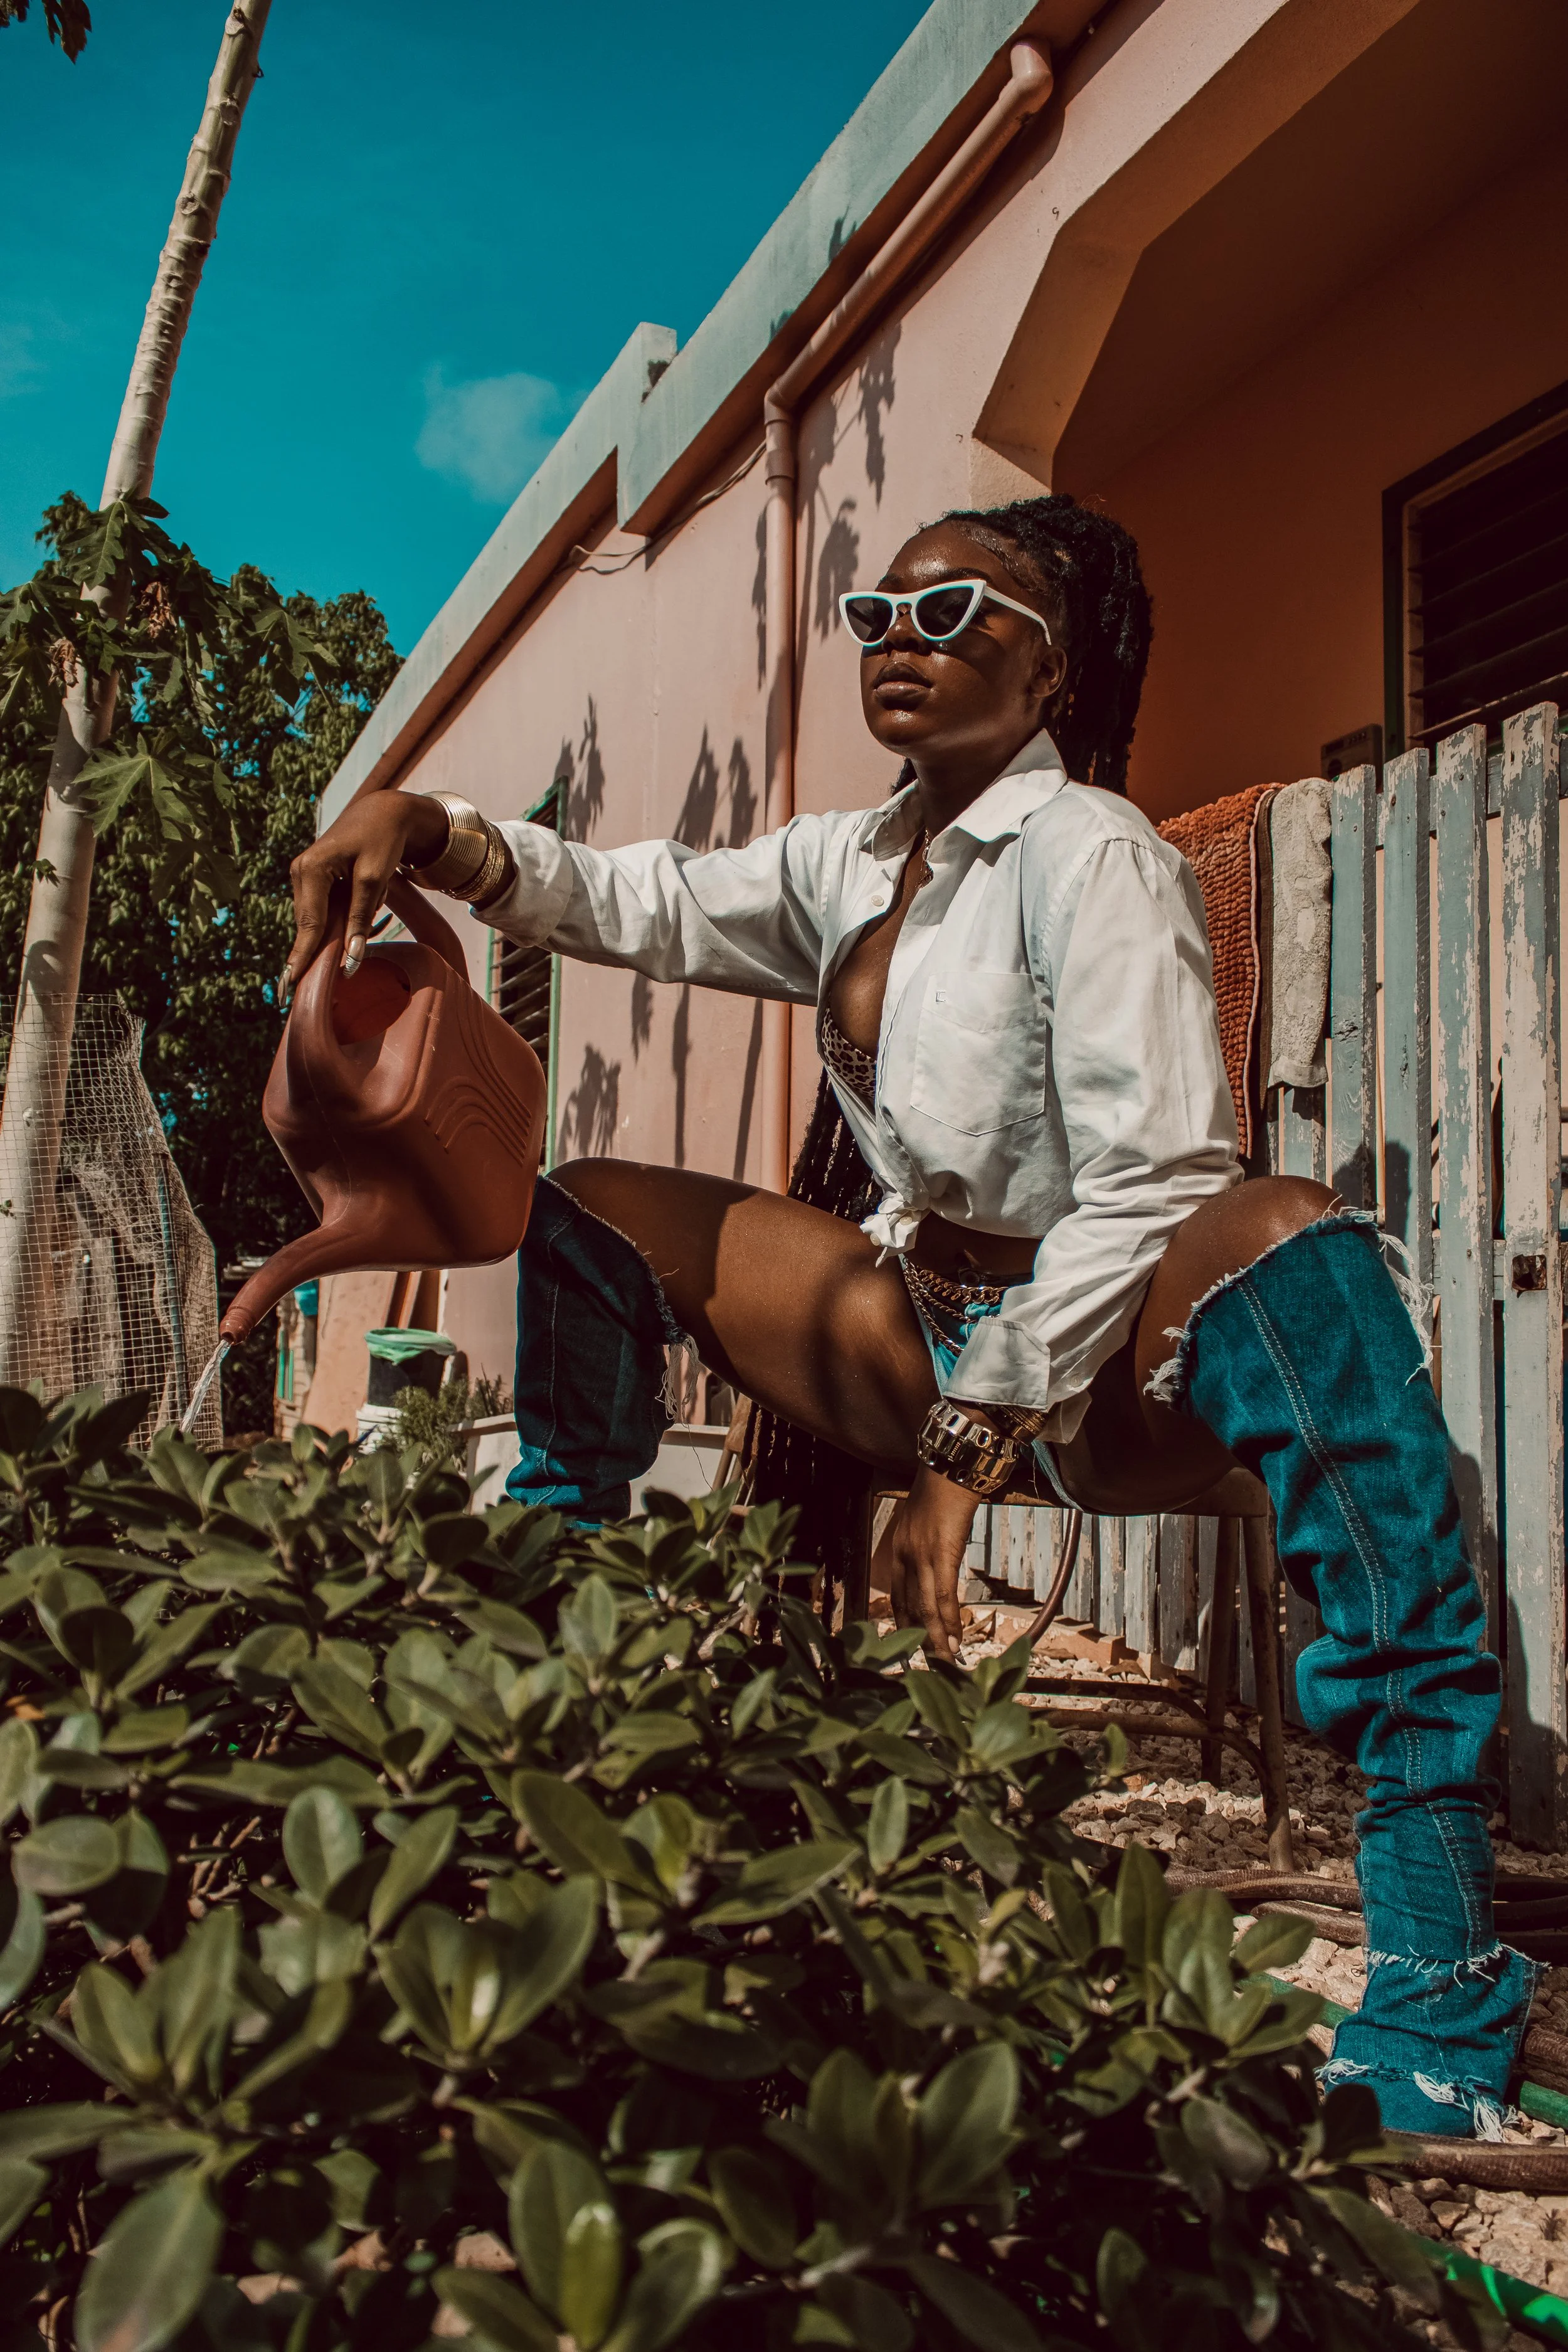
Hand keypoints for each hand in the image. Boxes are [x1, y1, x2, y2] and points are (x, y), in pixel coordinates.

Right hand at [283, 791, 448, 1002]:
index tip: (289, 987)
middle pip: (309, 925)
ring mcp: (305, 876)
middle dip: (319, 949)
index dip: (302, 958)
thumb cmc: (382, 840)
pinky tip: (362, 904)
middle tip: (305, 983)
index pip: (309, 925)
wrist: (385, 812)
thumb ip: (360, 920)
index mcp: (311, 869)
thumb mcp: (375, 879)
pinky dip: (342, 917)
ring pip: (319, 920)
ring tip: (364, 903)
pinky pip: (326, 910)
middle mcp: (301, 872)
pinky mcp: (314, 880)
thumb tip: (350, 961)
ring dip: (341, 926)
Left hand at [876, 1464, 979, 1660]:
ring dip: (935, 1637)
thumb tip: (939, 1565)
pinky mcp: (941, 1551)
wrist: (953, 1463)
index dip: (905, 1623)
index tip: (913, 1646)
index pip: (898, 1595)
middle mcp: (903, 1555)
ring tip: (944, 1661)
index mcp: (898, 1549)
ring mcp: (920, 1554)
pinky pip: (942, 1593)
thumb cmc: (944, 1489)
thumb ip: (927, 1544)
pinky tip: (955, 1636)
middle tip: (928, 1665)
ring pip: (924, 1606)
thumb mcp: (927, 1521)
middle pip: (907, 1607)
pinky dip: (949, 1619)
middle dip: (918, 1639)